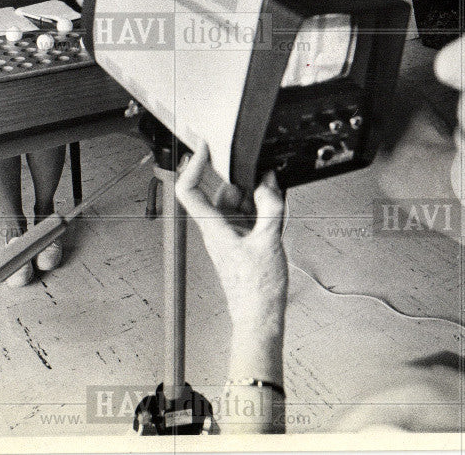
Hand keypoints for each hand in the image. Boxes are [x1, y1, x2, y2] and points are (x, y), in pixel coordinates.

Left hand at [175, 143, 287, 335]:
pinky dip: (260, 211)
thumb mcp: (269, 241)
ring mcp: (228, 235)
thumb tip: (269, 183)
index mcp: (213, 228)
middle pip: (220, 192)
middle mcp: (216, 229)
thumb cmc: (256, 290)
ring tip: (273, 201)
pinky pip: (247, 216)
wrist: (260, 317)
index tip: (207, 146)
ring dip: (253, 197)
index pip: (190, 189)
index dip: (194, 165)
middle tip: (261, 177)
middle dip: (241, 182)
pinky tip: (275, 215)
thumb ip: (269, 207)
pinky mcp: (240, 242)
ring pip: (236, 203)